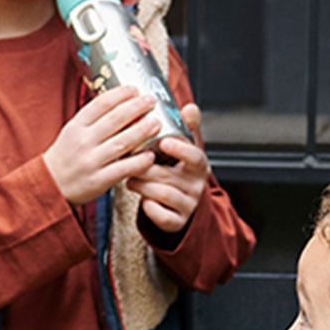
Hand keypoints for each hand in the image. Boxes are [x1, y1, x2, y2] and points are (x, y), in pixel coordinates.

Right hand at [43, 86, 166, 204]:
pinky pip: (122, 169)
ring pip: (121, 143)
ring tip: (156, 123)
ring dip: (142, 131)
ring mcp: (91, 161)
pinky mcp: (99, 180)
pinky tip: (150, 155)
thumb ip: (92, 120)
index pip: (101, 104)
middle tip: (151, 101)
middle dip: (136, 108)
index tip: (135, 89)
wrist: (51, 184)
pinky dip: (138, 162)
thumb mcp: (73, 132)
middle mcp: (84, 141)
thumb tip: (117, 102)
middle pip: (114, 120)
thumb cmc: (67, 156)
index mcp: (77, 125)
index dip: (120, 94)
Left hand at [127, 104, 209, 233]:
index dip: (181, 149)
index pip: (195, 156)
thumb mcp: (186, 149)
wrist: (181, 204)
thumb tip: (190, 108)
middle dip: (145, 168)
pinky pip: (161, 216)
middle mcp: (196, 186)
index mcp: (199, 166)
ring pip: (161, 194)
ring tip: (130, 179)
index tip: (165, 142)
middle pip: (169, 175)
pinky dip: (149, 208)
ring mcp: (188, 205)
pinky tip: (143, 200)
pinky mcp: (177, 221)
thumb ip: (187, 128)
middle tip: (130, 162)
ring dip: (141, 185)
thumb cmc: (177, 170)